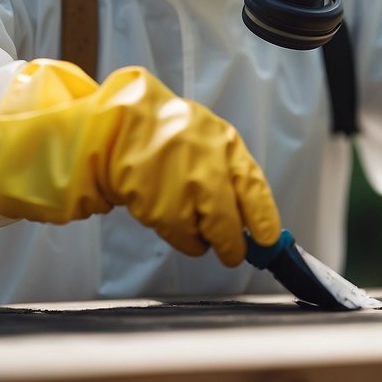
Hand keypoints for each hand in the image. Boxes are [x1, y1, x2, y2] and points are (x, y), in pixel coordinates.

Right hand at [0, 59, 281, 265]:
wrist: (109, 129)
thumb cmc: (159, 135)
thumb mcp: (204, 139)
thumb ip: (228, 172)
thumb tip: (253, 218)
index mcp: (224, 143)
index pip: (255, 188)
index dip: (266, 220)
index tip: (272, 241)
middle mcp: (207, 162)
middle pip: (231, 219)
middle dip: (234, 242)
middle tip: (234, 252)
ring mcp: (181, 184)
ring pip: (206, 230)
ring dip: (203, 238)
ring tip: (190, 223)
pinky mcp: (157, 202)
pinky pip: (180, 234)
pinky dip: (180, 237)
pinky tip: (168, 219)